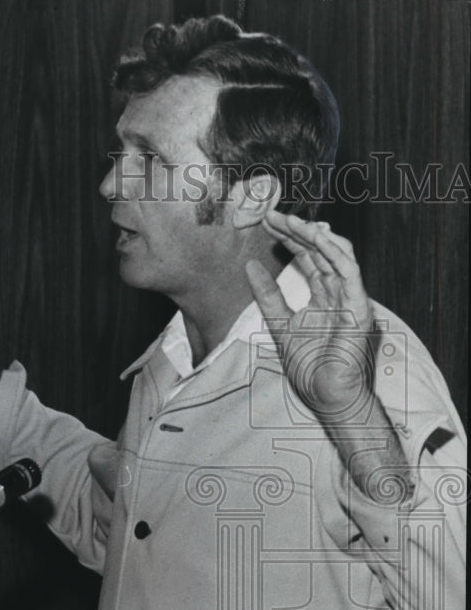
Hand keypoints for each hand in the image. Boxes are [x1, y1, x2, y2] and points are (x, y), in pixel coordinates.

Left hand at [246, 211, 375, 420]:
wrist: (326, 395)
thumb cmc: (310, 367)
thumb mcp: (280, 324)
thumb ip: (268, 296)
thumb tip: (250, 266)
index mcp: (323, 296)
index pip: (308, 257)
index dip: (290, 238)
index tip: (267, 222)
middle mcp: (339, 292)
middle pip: (320, 251)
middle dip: (298, 230)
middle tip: (273, 214)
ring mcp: (351, 298)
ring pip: (336, 254)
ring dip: (314, 235)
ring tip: (290, 221)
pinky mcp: (359, 307)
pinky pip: (350, 272)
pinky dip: (335, 252)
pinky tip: (318, 237)